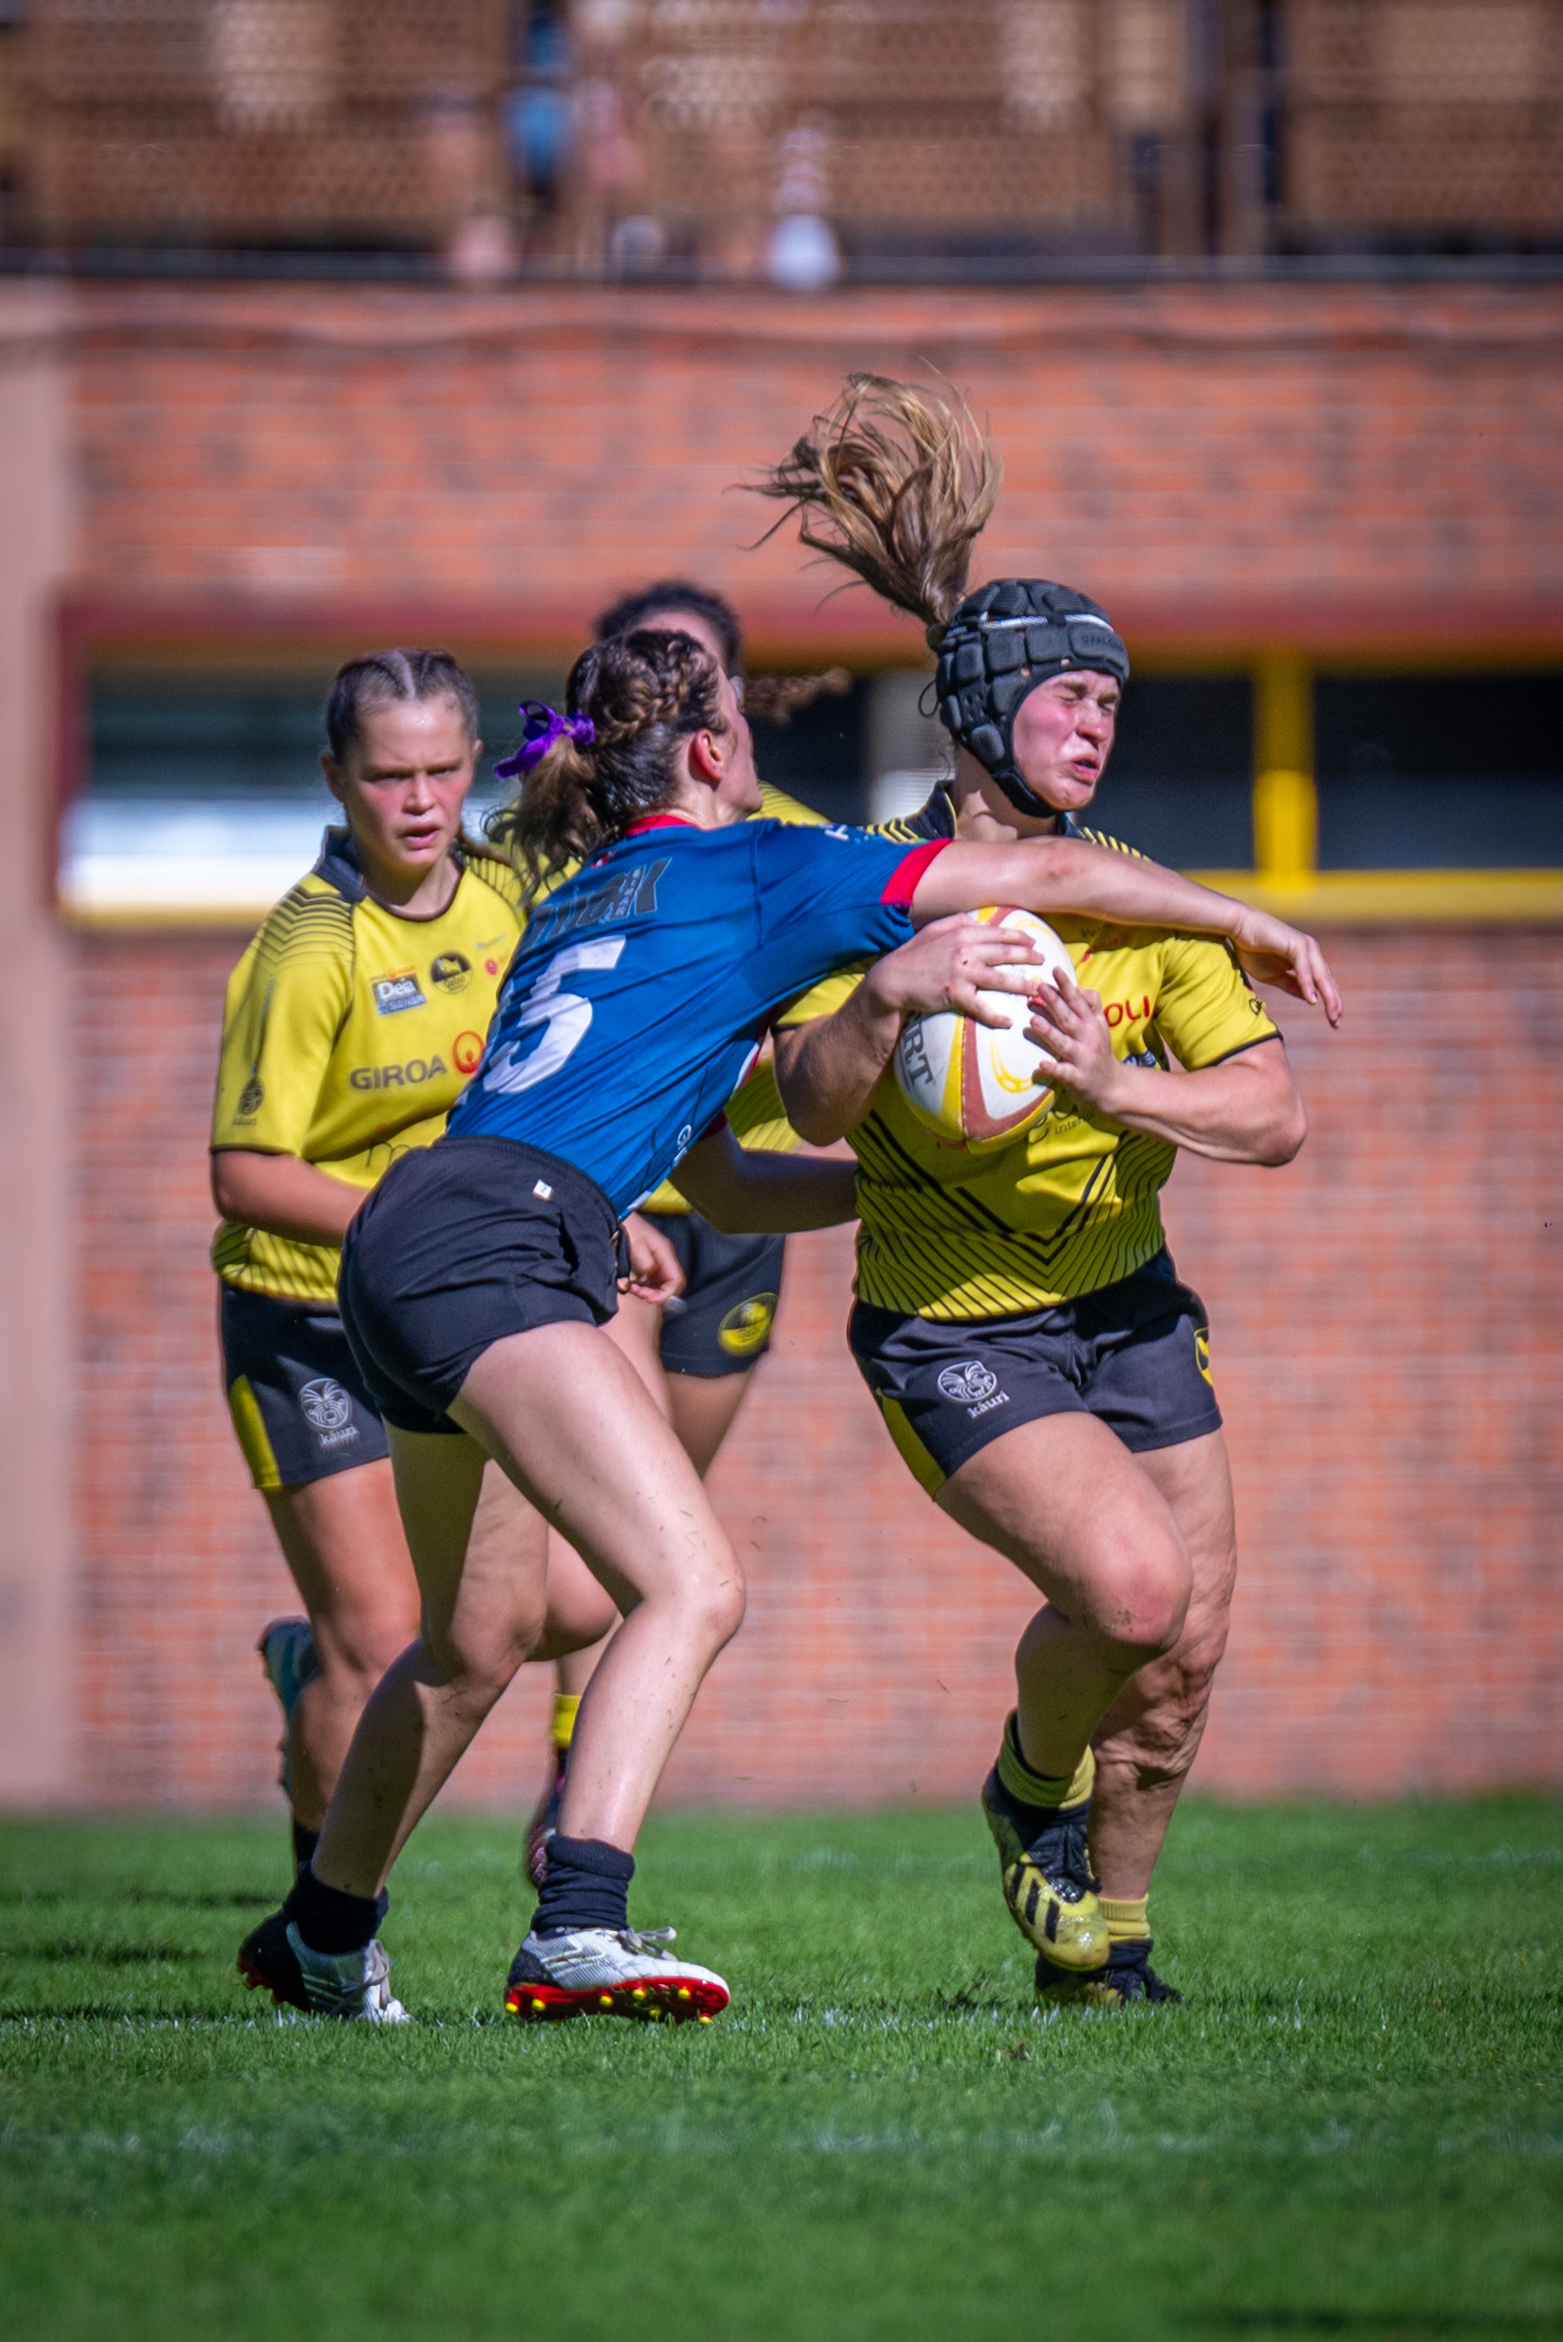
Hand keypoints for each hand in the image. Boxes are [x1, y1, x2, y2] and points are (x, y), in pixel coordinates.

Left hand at [619, 1212, 684, 1304]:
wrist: (616, 1215)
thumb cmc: (626, 1228)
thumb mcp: (634, 1245)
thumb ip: (645, 1263)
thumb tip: (649, 1278)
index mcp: (665, 1252)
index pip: (676, 1280)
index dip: (665, 1294)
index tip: (648, 1299)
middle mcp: (665, 1257)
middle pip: (671, 1284)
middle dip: (657, 1294)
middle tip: (640, 1295)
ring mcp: (658, 1260)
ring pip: (662, 1284)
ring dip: (650, 1292)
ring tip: (634, 1290)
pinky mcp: (649, 1263)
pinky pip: (653, 1280)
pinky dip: (645, 1287)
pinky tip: (633, 1286)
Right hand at [863, 915, 1043, 1028]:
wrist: (892, 979)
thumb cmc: (914, 955)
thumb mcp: (935, 930)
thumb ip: (958, 922)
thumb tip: (979, 919)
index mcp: (962, 932)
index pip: (998, 932)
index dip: (1019, 937)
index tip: (1034, 942)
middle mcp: (965, 949)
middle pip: (1005, 952)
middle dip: (1029, 957)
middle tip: (1044, 962)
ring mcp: (960, 971)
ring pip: (1000, 978)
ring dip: (1022, 985)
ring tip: (1038, 991)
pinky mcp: (954, 993)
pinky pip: (980, 1006)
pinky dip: (996, 1016)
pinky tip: (1008, 1022)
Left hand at [1025, 970, 1128, 1115]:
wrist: (1112, 1086)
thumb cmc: (1098, 1052)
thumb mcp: (1097, 1026)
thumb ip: (1086, 1005)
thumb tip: (1068, 986)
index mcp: (1092, 1023)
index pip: (1079, 1001)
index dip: (1067, 985)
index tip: (1055, 969)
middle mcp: (1089, 1038)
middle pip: (1069, 1017)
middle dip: (1055, 1002)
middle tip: (1039, 987)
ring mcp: (1083, 1058)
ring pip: (1064, 1043)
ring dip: (1049, 1031)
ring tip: (1033, 1020)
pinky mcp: (1078, 1078)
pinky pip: (1064, 1073)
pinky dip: (1053, 1069)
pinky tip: (1041, 1065)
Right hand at [1232, 913, 1342, 1026]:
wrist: (1238, 929)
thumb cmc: (1252, 950)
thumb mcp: (1273, 975)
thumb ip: (1291, 985)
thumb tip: (1309, 998)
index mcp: (1307, 959)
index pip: (1323, 983)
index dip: (1330, 1002)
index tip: (1334, 1022)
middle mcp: (1311, 952)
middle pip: (1326, 981)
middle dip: (1334, 1002)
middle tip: (1336, 1023)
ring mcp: (1306, 946)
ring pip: (1320, 975)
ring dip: (1328, 996)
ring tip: (1332, 1015)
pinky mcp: (1296, 944)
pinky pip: (1304, 968)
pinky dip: (1308, 983)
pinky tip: (1311, 999)